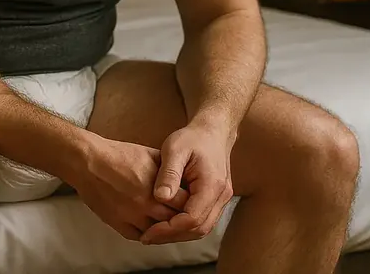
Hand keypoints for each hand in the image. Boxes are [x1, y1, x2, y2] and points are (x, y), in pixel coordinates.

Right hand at [71, 136, 190, 241]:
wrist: (89, 161)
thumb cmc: (118, 155)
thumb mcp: (151, 155)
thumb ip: (169, 170)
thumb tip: (184, 177)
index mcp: (157, 188)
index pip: (185, 204)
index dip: (190, 203)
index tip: (191, 201)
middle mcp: (146, 205)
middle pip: (173, 220)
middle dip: (180, 218)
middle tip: (182, 214)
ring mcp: (131, 217)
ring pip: (157, 232)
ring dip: (164, 228)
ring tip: (167, 221)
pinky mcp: (117, 223)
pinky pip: (138, 236)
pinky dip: (147, 233)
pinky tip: (150, 226)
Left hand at [140, 124, 234, 244]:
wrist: (213, 131)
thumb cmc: (192, 138)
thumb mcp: (175, 149)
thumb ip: (168, 174)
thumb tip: (160, 198)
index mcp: (212, 185)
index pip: (192, 219)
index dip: (169, 229)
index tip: (148, 231)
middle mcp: (221, 196)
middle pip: (199, 229)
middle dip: (172, 236)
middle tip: (147, 237)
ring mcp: (222, 199)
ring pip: (202, 228)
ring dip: (178, 234)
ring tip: (154, 234)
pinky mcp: (216, 200)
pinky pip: (202, 220)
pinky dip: (185, 226)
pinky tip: (166, 223)